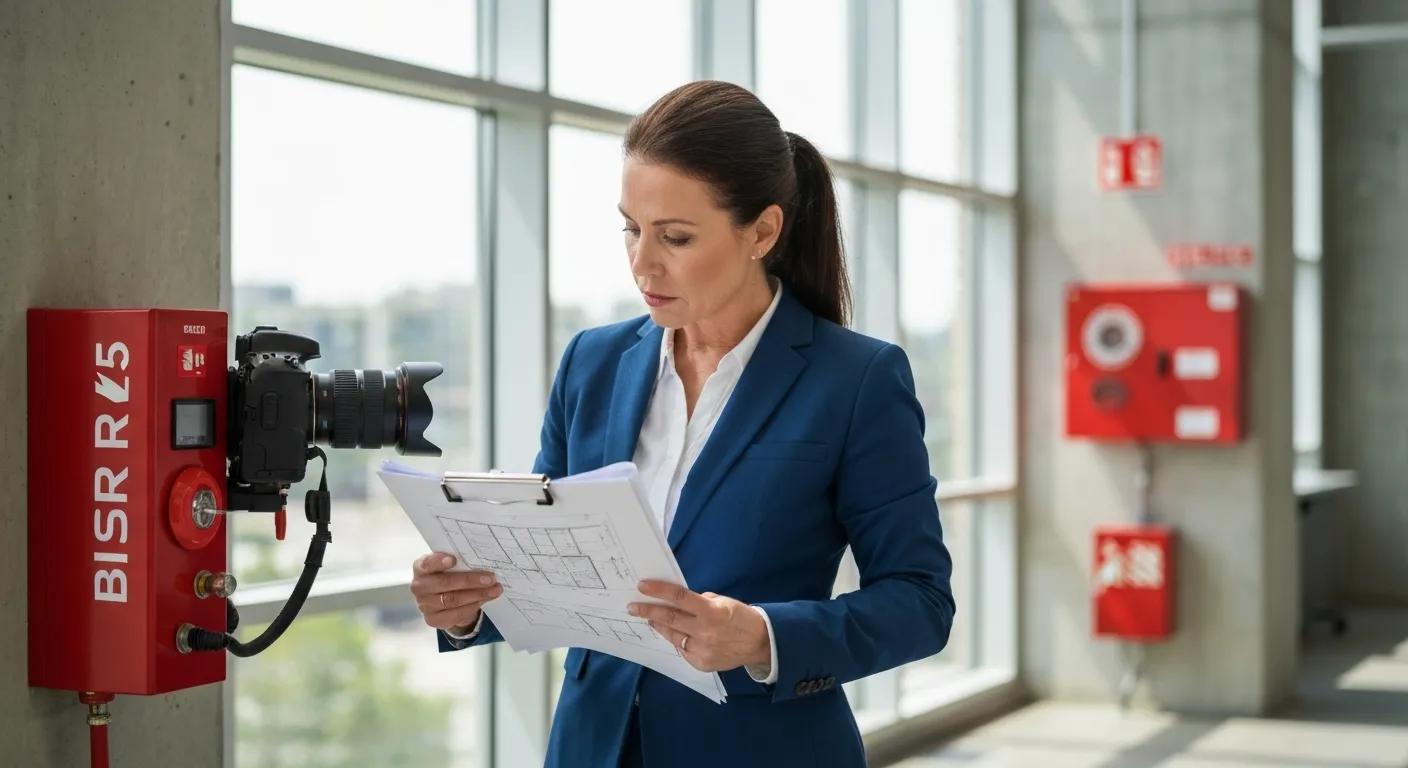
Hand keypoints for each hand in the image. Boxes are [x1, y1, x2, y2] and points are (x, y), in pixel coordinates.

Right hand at [410, 552, 501, 631]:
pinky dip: (472, 606)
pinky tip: (484, 600)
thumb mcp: (449, 565)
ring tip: (495, 589)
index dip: (439, 562)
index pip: (427, 564)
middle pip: (445, 583)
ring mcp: (424, 605)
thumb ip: (459, 561)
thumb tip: (482, 560)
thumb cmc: (447, 574)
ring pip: (453, 600)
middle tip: (490, 578)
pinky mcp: (433, 619)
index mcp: (421, 567)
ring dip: (477, 594)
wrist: (442, 598)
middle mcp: (419, 586)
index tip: (454, 560)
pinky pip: (455, 614)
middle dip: (470, 580)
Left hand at [628, 580, 770, 672]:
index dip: (658, 591)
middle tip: (633, 607)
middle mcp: (704, 632)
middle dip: (648, 611)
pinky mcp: (702, 664)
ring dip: (659, 627)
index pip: (679, 598)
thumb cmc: (740, 617)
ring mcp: (702, 650)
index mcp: (711, 611)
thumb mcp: (722, 602)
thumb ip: (700, 602)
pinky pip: (684, 650)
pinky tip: (676, 635)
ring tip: (650, 620)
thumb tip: (678, 602)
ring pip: (673, 636)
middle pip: (669, 618)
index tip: (642, 586)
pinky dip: (678, 641)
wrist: (760, 643)